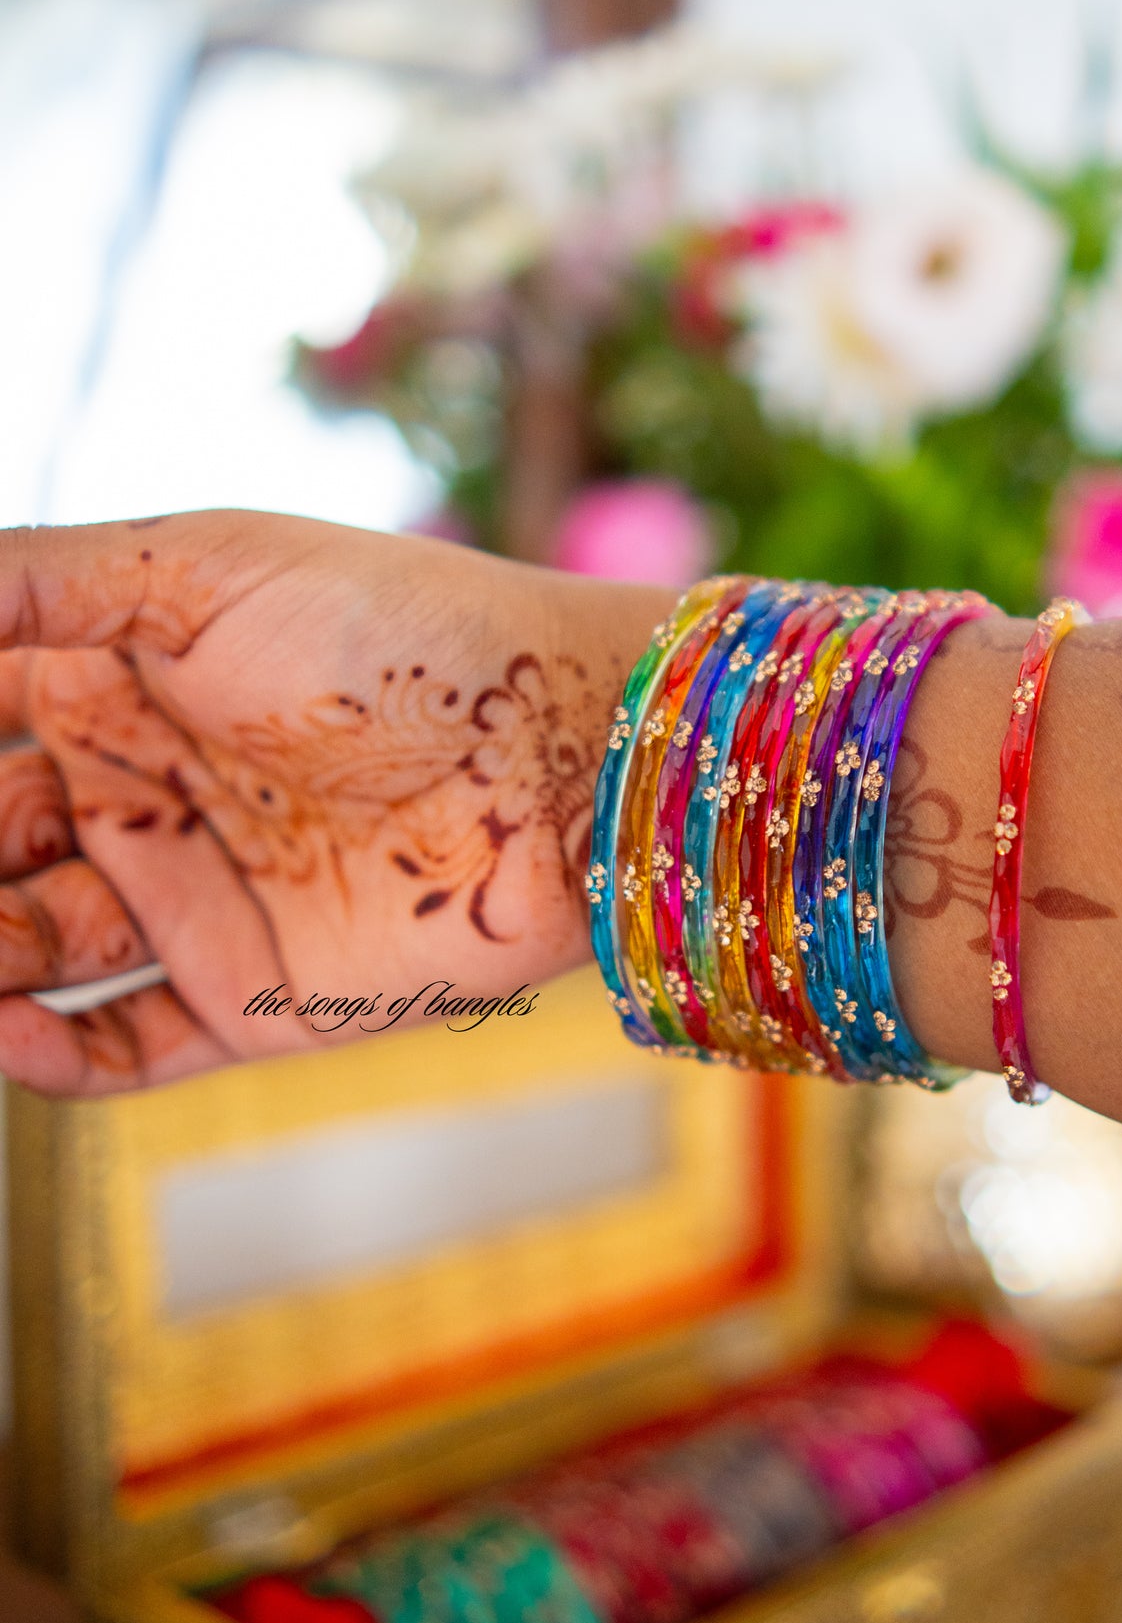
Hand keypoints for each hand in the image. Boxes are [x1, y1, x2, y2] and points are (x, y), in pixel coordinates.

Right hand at [0, 511, 668, 1093]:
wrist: (564, 745)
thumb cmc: (398, 629)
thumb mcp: (196, 570)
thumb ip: (32, 586)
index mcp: (110, 684)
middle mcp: (136, 796)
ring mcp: (190, 900)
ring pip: (21, 947)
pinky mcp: (251, 997)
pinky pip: (115, 1044)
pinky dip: (42, 1052)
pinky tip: (3, 1029)